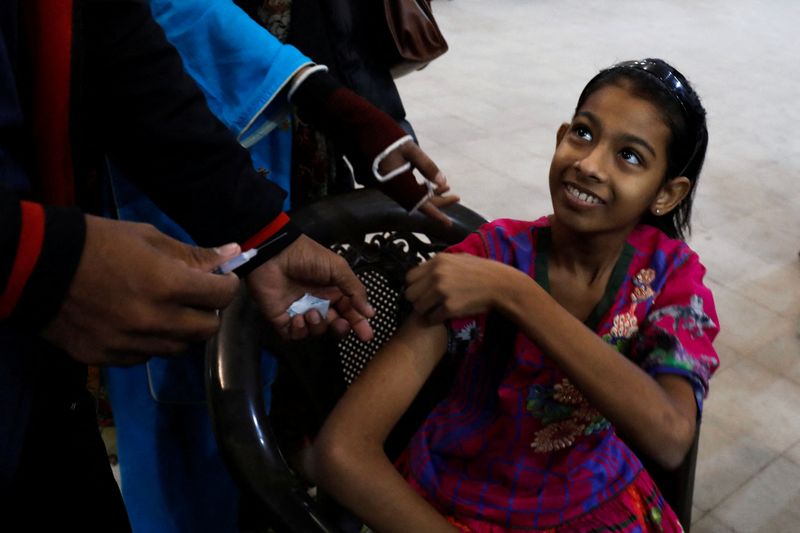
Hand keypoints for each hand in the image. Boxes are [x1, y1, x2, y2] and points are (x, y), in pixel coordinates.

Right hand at [42, 215, 241, 365]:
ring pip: (178, 348)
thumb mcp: (148, 238)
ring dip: (182, 330)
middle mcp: (155, 321)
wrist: (38, 267)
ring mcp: (131, 344)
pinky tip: (139, 324)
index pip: (222, 297)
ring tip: (167, 310)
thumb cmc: (98, 243)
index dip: (227, 286)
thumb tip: (233, 253)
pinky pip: (146, 357)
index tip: (222, 280)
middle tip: (197, 298)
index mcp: (168, 285)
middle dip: (209, 312)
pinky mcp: (109, 358)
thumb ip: (193, 254)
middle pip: (206, 330)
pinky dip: (151, 343)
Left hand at [245, 235, 374, 341]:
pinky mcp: (282, 318)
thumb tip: (370, 313)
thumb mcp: (338, 268)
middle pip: (334, 325)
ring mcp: (300, 311)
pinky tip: (299, 318)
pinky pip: (294, 335)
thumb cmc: (307, 256)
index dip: (358, 324)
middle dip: (340, 328)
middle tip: (339, 324)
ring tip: (312, 313)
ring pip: (316, 331)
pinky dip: (299, 331)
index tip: (367, 336)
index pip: (349, 312)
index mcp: (333, 291)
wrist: (274, 254)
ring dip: (318, 326)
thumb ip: (355, 290)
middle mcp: (318, 303)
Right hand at [380, 141, 459, 226]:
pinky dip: (422, 190)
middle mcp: (394, 189)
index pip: (420, 204)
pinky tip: (433, 184)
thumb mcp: (412, 150)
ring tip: (448, 188)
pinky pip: (409, 192)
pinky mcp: (391, 183)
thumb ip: (427, 166)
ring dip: (432, 195)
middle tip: (457, 197)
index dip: (435, 214)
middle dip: (439, 201)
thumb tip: (443, 182)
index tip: (448, 223)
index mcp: (399, 183)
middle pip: (420, 202)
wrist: (367, 134)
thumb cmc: (390, 140)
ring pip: (415, 197)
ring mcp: (392, 187)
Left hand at [405, 253, 513, 321]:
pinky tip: (443, 316)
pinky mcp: (449, 307)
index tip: (422, 290)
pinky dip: (435, 319)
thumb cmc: (483, 271)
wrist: (500, 285)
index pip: (409, 277)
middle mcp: (436, 274)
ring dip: (425, 311)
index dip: (415, 286)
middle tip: (428, 303)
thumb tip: (426, 269)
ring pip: (418, 307)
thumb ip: (440, 263)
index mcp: (437, 261)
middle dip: (417, 299)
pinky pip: (431, 318)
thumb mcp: (460, 258)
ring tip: (435, 310)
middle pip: (410, 293)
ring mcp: (442, 291)